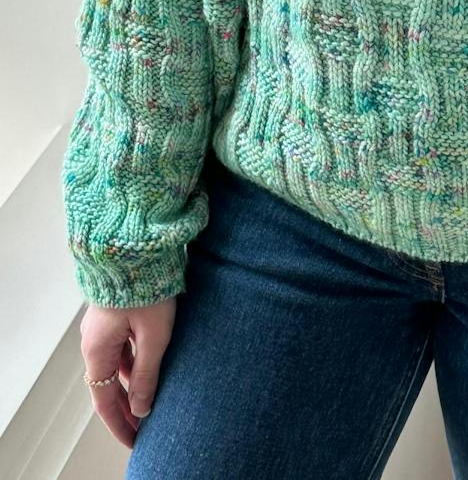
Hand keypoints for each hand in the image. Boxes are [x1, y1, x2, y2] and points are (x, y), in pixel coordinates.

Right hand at [79, 297, 175, 447]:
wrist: (137, 246)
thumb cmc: (147, 288)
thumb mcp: (154, 335)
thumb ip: (147, 373)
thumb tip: (141, 408)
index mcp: (97, 350)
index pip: (104, 400)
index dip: (119, 423)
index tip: (134, 440)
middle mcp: (93, 341)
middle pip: (107, 384)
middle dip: (125, 407)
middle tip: (143, 426)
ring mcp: (102, 326)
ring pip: (114, 364)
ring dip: (129, 384)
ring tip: (148, 399)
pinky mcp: (114, 312)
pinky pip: (120, 346)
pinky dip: (131, 362)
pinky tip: (147, 366)